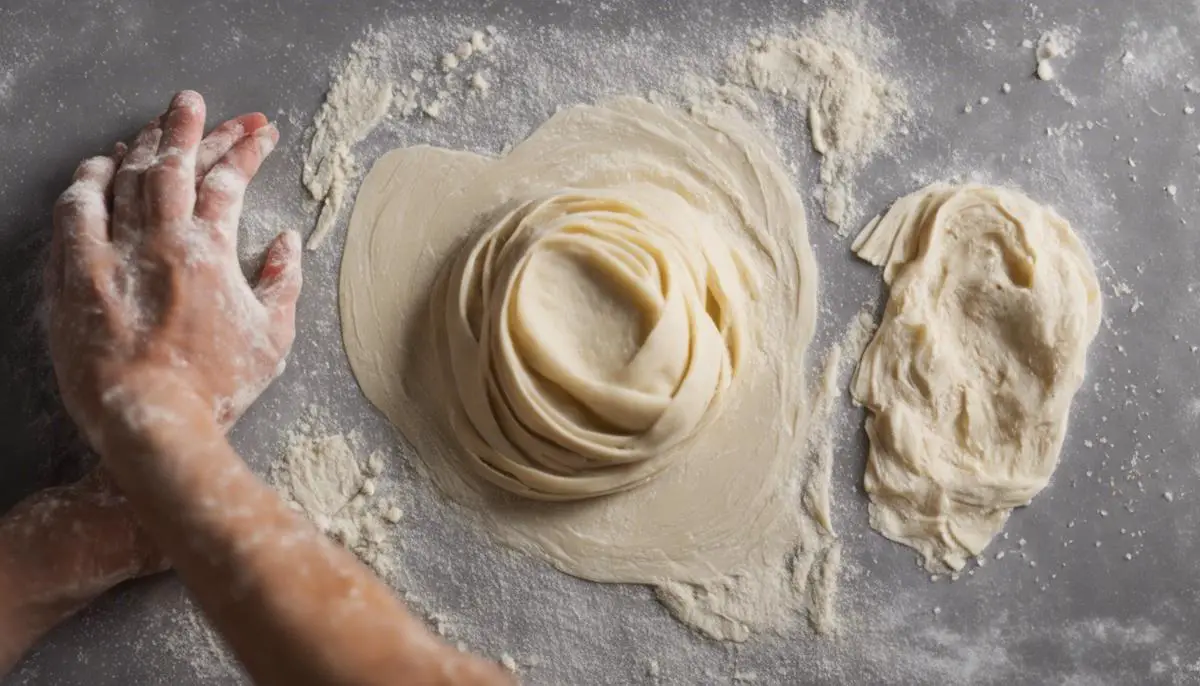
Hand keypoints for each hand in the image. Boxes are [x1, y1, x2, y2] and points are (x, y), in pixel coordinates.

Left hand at [45, 91, 301, 450]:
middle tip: (193, 101)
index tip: (260, 132)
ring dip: (135, 148)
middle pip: (169, 164)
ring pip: (118, 180)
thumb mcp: (274, 339)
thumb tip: (286, 242)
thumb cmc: (218, 387)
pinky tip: (95, 172)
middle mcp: (156, 242)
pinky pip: (73, 216)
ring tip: (147, 129)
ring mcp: (109, 257)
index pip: (228, 180)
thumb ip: (283, 283)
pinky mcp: (74, 280)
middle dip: (187, 126)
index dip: (245, 149)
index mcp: (209, 252)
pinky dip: (86, 186)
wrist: (151, 424)